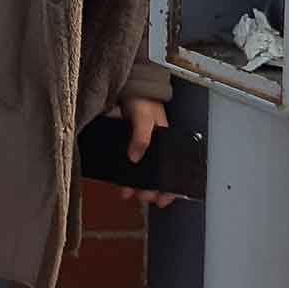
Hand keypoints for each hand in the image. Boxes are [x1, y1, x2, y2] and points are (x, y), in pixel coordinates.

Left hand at [114, 95, 177, 209]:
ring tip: (127, 192)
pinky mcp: (126, 144)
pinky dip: (123, 172)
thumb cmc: (142, 99)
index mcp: (165, 143)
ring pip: (140, 171)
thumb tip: (134, 157)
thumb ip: (141, 137)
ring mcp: (139, 146)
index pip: (171, 171)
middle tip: (143, 196)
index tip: (162, 200)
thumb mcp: (145, 118)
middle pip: (154, 174)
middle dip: (149, 188)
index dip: (169, 187)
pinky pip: (126, 162)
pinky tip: (117, 179)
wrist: (127, 88)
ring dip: (134, 183)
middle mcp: (154, 147)